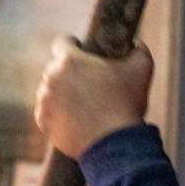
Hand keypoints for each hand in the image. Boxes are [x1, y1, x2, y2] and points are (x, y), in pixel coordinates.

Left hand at [36, 36, 154, 158]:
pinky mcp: (42, 121)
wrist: (113, 143)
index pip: (62, 42)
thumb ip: (138, 49)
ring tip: (84, 103)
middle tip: (89, 82)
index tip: (82, 51)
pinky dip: (58, 112)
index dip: (74, 45)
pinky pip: (47, 110)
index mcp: (69, 60)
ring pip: (50, 89)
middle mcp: (50, 78)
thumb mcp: (141, 68)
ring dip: (62, 92)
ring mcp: (44, 100)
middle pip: (56, 67)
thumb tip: (136, 43)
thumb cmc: (126, 103)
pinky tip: (75, 117)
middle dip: (70, 72)